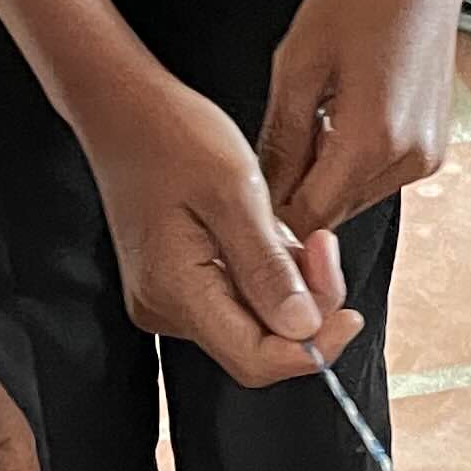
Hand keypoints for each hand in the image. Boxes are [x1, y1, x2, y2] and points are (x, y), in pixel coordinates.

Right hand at [76, 68, 364, 388]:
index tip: (350, 313)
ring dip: (288, 285)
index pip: (255, 360)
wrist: (121, 109)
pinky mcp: (176, 282)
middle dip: (306, 306)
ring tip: (286, 227)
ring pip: (252, 320)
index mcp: (176, 291)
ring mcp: (168, 298)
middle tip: (322, 245)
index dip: (312, 348)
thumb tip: (304, 329)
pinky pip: (236, 297)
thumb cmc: (171, 137)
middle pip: (258, 343)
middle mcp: (166, 308)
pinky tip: (265, 232)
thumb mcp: (234, 193)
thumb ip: (268, 267)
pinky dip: (266, 274)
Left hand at [259, 0, 462, 236]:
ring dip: (324, 177)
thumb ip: (279, 138)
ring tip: (307, 123)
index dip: (271, 218)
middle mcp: (408, 159)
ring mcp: (427, 156)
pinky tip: (338, 118)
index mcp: (372, 141)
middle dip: (297, 194)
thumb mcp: (298, 64)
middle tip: (266, 156)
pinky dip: (351, 162)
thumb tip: (259, 190)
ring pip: (355, 196)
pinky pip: (379, 175)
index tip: (244, 202)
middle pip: (334, 211)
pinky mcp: (433, 147)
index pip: (309, 217)